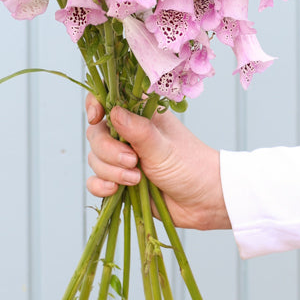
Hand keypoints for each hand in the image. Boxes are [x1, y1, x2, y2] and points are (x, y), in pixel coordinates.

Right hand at [85, 94, 230, 230]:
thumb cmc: (190, 166)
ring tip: (136, 179)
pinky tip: (115, 191)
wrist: (204, 202)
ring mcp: (122, 157)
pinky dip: (100, 186)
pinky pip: (95, 181)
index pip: (108, 98)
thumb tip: (113, 112)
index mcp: (140, 114)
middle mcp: (127, 132)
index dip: (96, 105)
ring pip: (95, 158)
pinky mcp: (119, 180)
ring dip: (110, 171)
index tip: (97, 117)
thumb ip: (138, 130)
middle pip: (96, 132)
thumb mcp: (164, 147)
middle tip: (132, 161)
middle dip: (108, 150)